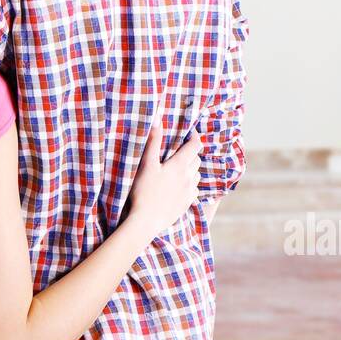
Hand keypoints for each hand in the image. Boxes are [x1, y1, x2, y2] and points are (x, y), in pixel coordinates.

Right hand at [126, 103, 202, 238]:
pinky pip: (194, 190)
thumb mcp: (146, 164)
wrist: (146, 221)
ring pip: (197, 175)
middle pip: (197, 159)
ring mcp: (189, 191)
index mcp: (180, 165)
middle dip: (190, 153)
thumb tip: (158, 119)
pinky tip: (179, 187)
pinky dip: (190, 185)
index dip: (194, 137)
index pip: (195, 145)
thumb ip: (153, 141)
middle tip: (179, 151)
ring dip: (191, 169)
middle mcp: (189, 177)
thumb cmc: (144, 190)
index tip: (189, 133)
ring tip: (179, 169)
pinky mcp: (187, 204)